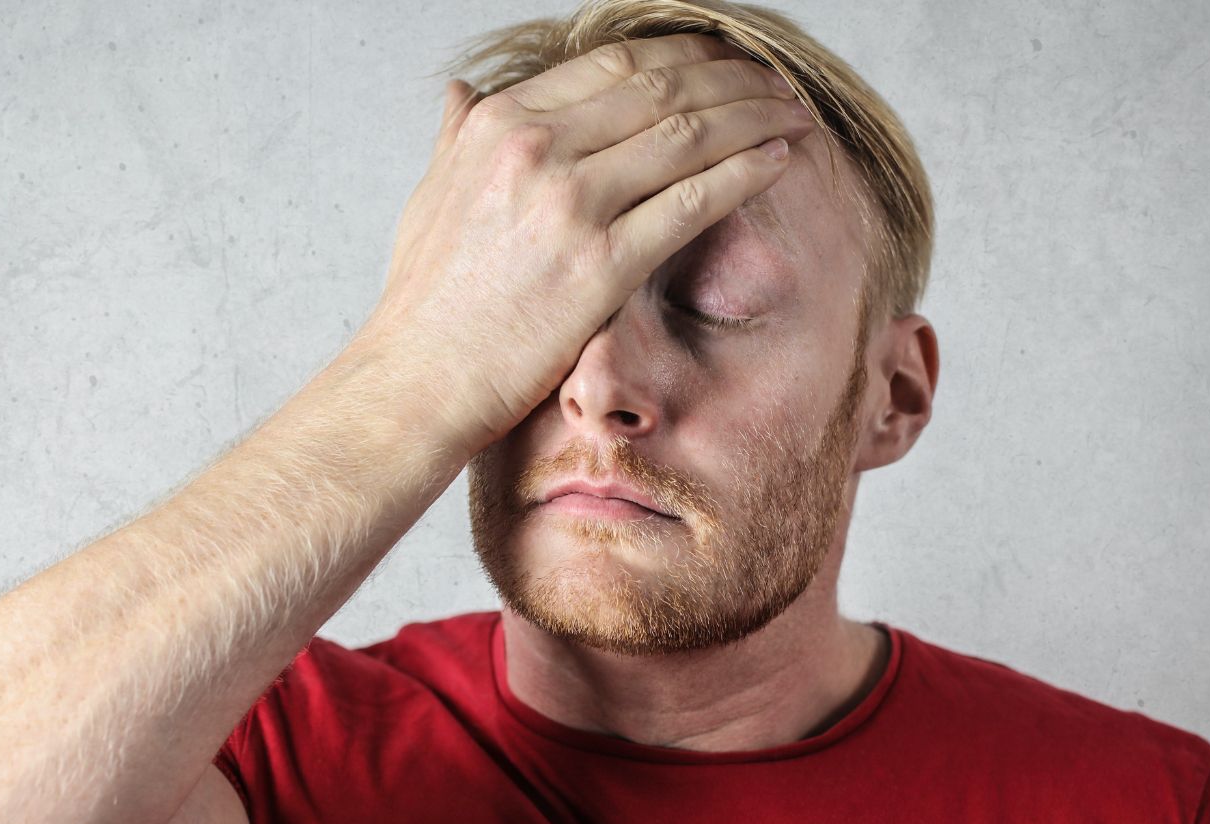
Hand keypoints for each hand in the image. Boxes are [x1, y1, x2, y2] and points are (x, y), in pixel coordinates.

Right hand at [351, 33, 820, 453]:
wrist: (417, 381)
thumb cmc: (425, 300)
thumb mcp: (430, 194)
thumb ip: (457, 136)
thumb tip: (464, 92)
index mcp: (500, 124)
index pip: (614, 63)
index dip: (683, 55)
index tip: (722, 62)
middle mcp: (536, 150)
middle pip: (662, 87)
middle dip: (733, 77)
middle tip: (775, 82)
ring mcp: (571, 205)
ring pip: (690, 134)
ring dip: (755, 116)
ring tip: (792, 115)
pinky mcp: (601, 265)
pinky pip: (695, 201)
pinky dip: (746, 172)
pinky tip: (779, 161)